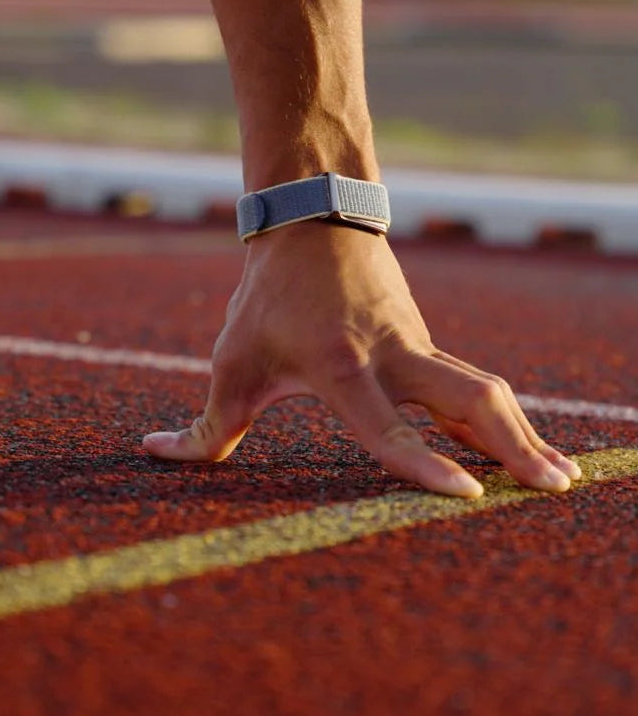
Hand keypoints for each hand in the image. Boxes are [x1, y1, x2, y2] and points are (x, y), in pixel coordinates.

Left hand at [143, 222, 579, 497]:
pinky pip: (470, 383)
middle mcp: (392, 356)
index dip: (421, 461)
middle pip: (470, 398)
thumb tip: (154, 455)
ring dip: (523, 434)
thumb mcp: (231, 361)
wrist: (310, 220)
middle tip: (553, 488)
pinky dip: (500, 418)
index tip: (467, 495)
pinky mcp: (425, 340)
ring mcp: (416, 345)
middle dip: (515, 444)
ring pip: (483, 389)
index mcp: (339, 365)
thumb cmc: (267, 297)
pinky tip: (520, 446)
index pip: (385, 422)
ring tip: (560, 480)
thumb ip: (203, 426)